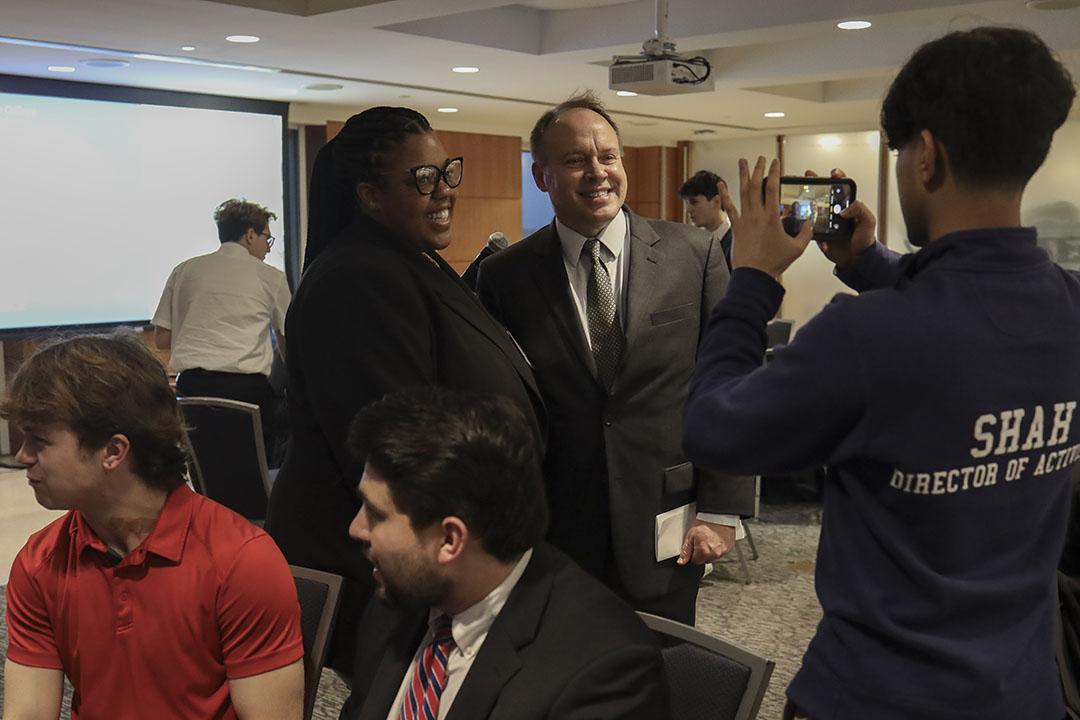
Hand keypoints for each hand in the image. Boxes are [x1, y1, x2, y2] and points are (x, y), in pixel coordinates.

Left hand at [677, 520, 735, 564]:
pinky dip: (717, 548)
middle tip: (701, 541)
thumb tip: (681, 561)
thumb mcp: (690, 535)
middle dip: (701, 553)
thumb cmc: (705, 522)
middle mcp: (714, 554)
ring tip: (709, 540)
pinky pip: (720, 553)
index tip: (694, 546)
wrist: (719, 515)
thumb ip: (686, 550)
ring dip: (710, 551)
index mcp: (704, 552)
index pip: (695, 561)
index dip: (693, 553)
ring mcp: (723, 552)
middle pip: (704, 560)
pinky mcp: (728, 548)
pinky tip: (715, 540)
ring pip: (713, 557)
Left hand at [722, 156, 812, 279]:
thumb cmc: (774, 262)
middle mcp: (756, 215)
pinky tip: (721, 183)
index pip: (772, 188)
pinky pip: (729, 207)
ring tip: (742, 162)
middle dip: (759, 169)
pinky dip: (725, 194)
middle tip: (761, 158)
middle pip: (756, 186)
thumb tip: (809, 223)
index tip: (776, 162)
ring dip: (743, 175)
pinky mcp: (735, 227)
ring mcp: (744, 220)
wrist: (754, 274)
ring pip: (742, 192)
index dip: (775, 173)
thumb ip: (805, 233)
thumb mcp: (796, 248)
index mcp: (772, 217)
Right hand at [803, 168, 877, 269]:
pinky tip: (810, 228)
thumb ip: (860, 209)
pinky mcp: (820, 233)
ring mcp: (826, 222)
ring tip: (800, 198)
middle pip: (823, 194)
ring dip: (806, 203)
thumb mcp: (869, 221)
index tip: (833, 174)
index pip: (842, 188)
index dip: (837, 178)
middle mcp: (835, 212)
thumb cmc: (865, 241)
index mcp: (848, 206)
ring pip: (813, 209)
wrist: (857, 259)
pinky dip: (810, 230)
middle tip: (808, 176)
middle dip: (815, 183)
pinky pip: (811, 229)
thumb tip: (845, 209)